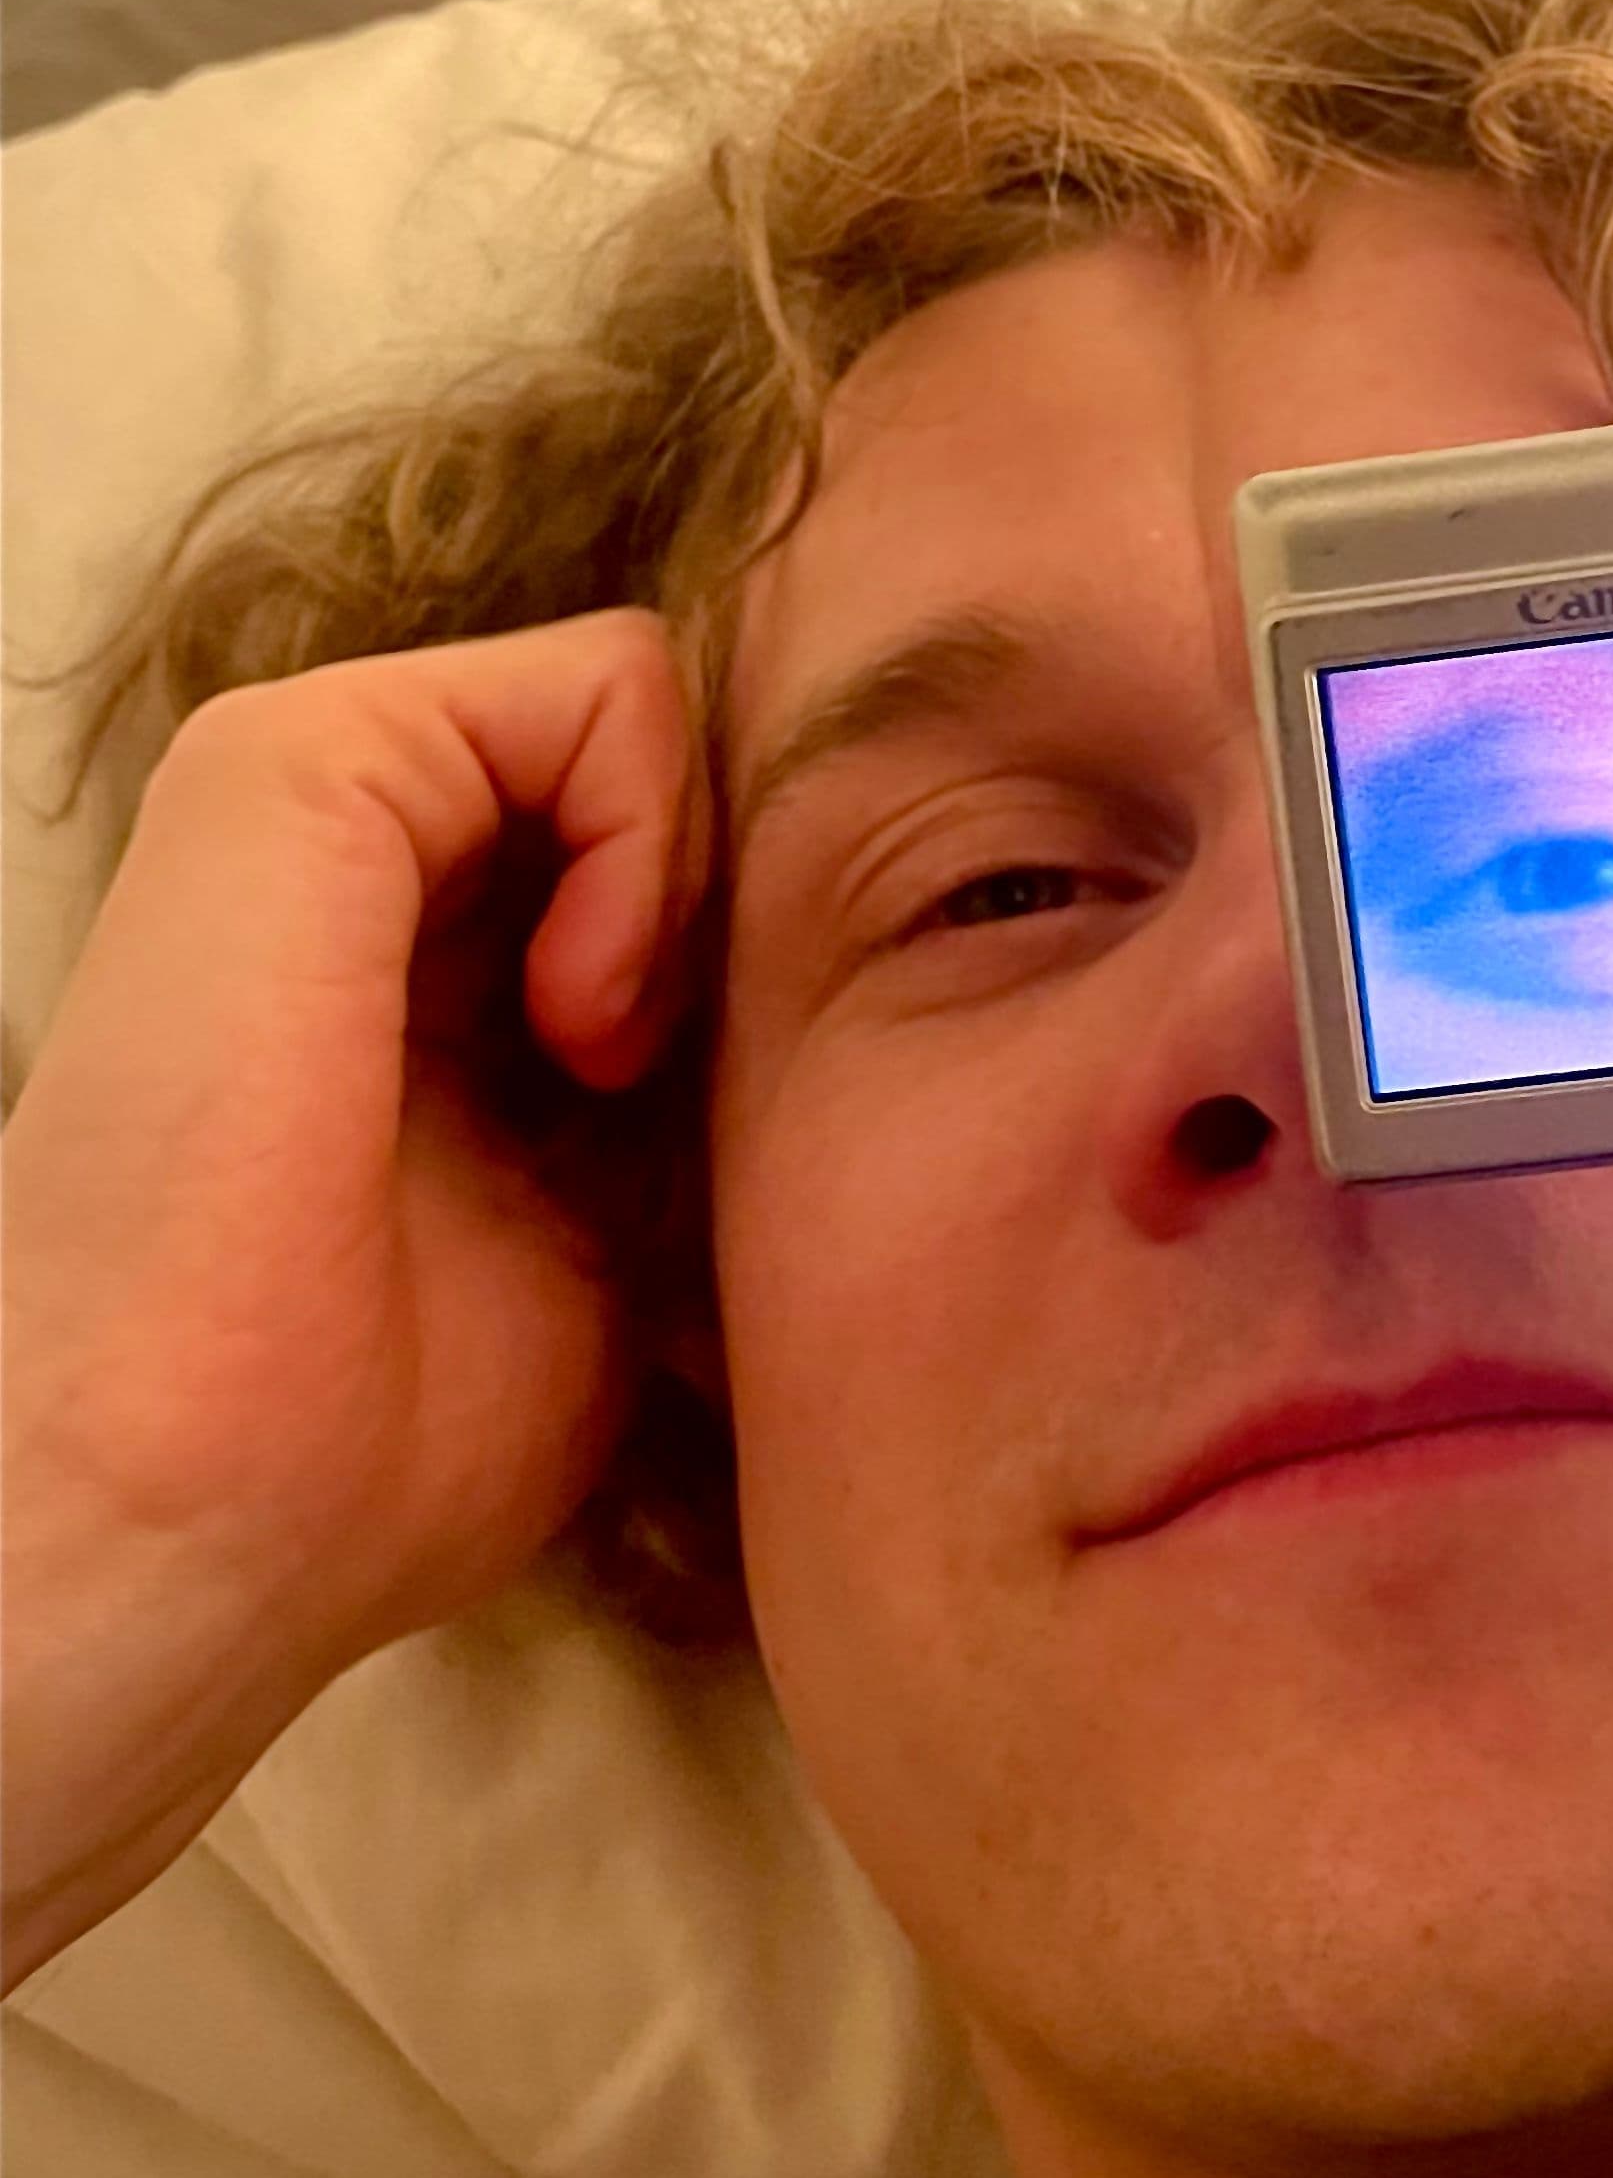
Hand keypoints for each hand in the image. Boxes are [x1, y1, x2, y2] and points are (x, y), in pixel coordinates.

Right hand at [2, 612, 710, 1985]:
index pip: (680, 857)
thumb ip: (685, 1105)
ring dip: (693, 886)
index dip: (762, 957)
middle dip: (742, 915)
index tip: (719, 1118)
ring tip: (611, 1064)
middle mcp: (368, 861)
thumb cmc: (375, 1440)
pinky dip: (652, 838)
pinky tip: (588, 1018)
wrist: (191, 1495)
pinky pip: (607, 682)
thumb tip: (855, 1042)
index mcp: (425, 969)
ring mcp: (325, 792)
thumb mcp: (612, 1242)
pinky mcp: (301, 759)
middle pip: (680, 778)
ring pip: (653, 715)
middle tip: (668, 1095)